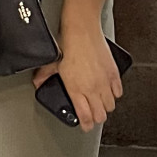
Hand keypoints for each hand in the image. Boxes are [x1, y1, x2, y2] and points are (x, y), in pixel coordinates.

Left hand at [33, 16, 121, 132]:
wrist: (82, 30)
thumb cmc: (68, 44)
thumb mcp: (52, 62)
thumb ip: (44, 76)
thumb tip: (38, 83)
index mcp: (76, 89)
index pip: (85, 116)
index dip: (87, 125)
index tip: (86, 126)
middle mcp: (92, 88)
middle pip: (101, 115)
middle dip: (96, 117)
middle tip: (92, 113)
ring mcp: (104, 82)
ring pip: (110, 106)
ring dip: (105, 106)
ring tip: (99, 101)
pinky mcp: (113, 74)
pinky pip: (118, 92)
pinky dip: (114, 93)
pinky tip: (108, 89)